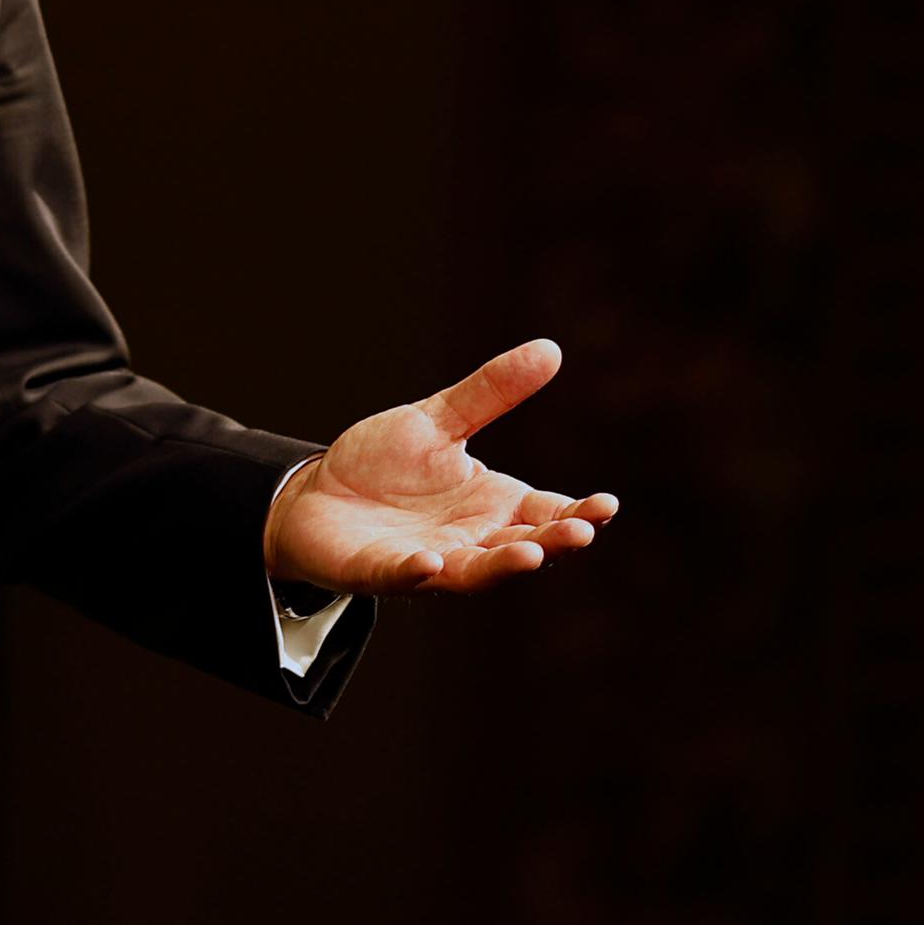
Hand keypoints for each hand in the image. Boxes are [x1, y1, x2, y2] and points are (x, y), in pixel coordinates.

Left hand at [262, 338, 619, 595]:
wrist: (316, 494)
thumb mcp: (439, 420)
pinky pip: (404, 575)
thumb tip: (550, 349)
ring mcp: (430, 559)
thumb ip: (491, 392)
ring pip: (476, 571)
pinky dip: (417, 571)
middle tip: (580, 532)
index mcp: (493, 503)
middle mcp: (471, 538)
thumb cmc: (385, 464)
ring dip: (503, 565)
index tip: (607, 505)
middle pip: (524, 546)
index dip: (580, 513)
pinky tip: (430, 562)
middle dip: (553, 542)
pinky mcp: (382, 570)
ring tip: (530, 555)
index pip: (548, 513)